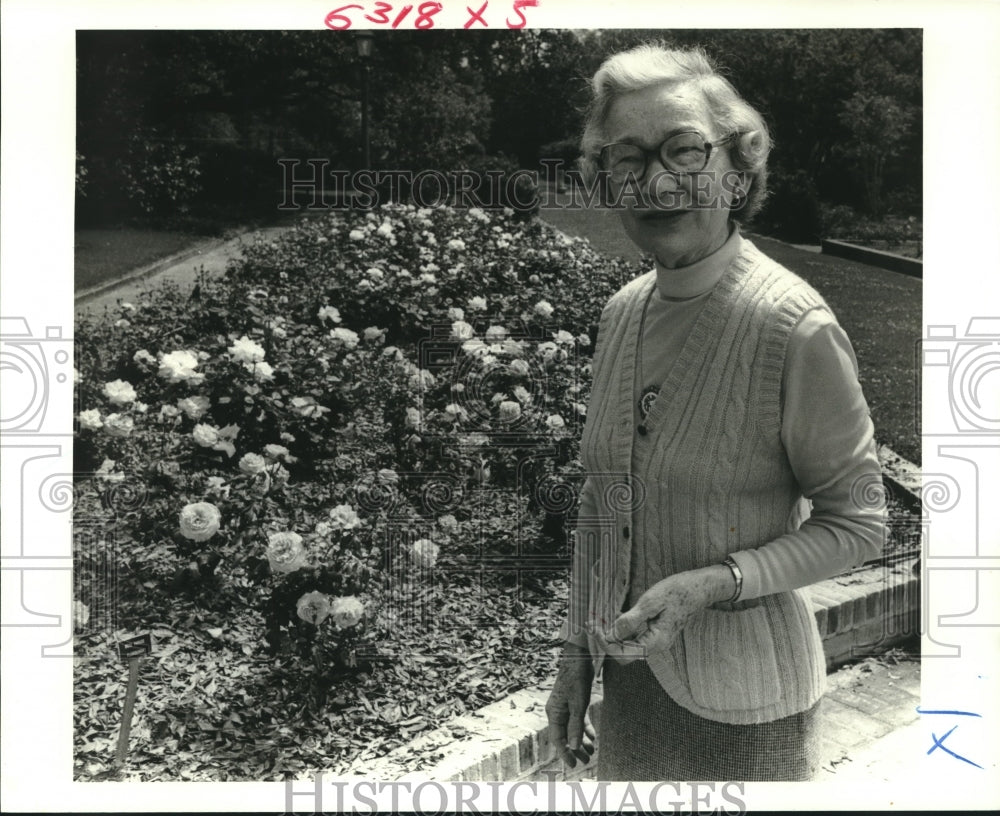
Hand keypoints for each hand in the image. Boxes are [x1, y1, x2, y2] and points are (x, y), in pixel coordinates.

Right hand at [544, 643, 596, 767]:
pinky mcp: (574, 701)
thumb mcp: (578, 704)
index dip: (565, 753)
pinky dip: (585, 728)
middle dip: (575, 749)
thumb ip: (576, 726)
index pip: (558, 739)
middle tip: (586, 761)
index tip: (573, 765)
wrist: (578, 657)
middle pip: (565, 735)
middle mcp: (557, 711)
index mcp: (554, 713)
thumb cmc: (576, 679)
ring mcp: (565, 706)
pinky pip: (578, 720)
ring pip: (572, 728)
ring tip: (592, 751)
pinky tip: (593, 737)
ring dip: (581, 740)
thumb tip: (574, 747)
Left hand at [601, 567, 732, 660]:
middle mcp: (656, 645)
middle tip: (591, 624)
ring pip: (627, 645)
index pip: (623, 655)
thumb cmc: (677, 592)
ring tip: (598, 620)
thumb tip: (612, 634)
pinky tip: (613, 616)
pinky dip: (621, 629)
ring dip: (612, 635)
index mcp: (656, 642)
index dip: (605, 644)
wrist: (699, 587)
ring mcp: (656, 640)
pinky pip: (634, 636)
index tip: (594, 627)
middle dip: (606, 641)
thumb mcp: (651, 602)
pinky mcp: (655, 632)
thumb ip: (631, 620)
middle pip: (624, 653)